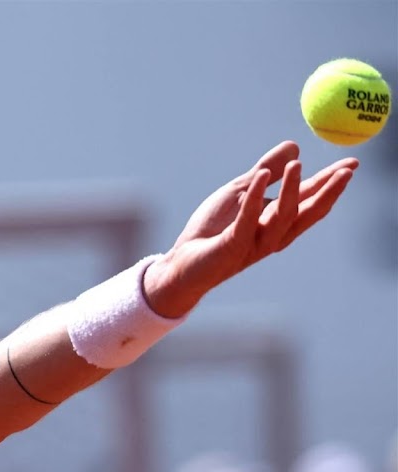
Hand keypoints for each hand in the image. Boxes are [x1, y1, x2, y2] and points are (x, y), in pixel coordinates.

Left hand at [143, 141, 357, 317]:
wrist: (181, 262)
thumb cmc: (211, 230)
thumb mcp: (239, 192)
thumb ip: (266, 172)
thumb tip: (295, 146)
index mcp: (275, 222)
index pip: (309, 200)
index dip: (330, 183)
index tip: (351, 164)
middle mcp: (272, 235)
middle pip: (306, 213)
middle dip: (327, 192)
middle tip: (346, 171)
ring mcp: (255, 243)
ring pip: (282, 217)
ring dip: (292, 190)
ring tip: (298, 165)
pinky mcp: (233, 246)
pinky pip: (247, 221)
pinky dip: (254, 199)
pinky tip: (260, 177)